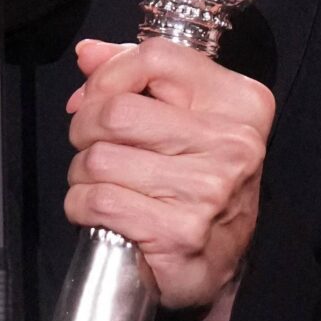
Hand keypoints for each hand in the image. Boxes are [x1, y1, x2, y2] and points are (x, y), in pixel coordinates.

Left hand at [65, 37, 273, 317]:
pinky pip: (98, 201)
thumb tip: (88, 54)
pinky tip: (102, 213)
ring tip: (104, 185)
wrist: (223, 266)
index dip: (109, 76)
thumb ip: (139, 77)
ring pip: (99, 159)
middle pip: (116, 111)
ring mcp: (207, 189)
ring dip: (82, 174)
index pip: (156, 58)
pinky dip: (82, 206)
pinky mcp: (178, 232)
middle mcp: (231, 142)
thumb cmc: (198, 184)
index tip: (94, 98)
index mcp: (238, 102)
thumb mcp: (185, 118)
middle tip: (93, 147)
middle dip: (85, 129)